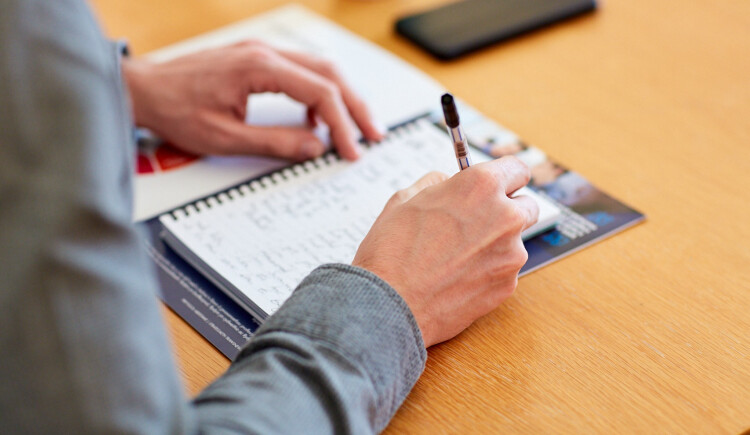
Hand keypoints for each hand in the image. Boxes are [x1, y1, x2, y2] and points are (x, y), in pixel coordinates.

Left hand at [123, 41, 381, 160]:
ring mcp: (262, 53)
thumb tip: (315, 147)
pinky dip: (318, 92)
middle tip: (374, 134)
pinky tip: (316, 117)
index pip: (319, 92)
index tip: (353, 150)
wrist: (143, 90)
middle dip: (356, 106)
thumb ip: (275, 143)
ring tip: (356, 126)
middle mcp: (265, 53)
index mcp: (259, 68)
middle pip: (329, 73)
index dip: (342, 124)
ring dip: (342, 96)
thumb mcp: (225, 138)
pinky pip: (301, 70)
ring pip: (319, 68)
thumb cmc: (174, 110)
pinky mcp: (256, 60)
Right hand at [352, 157, 538, 346]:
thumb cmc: (392, 252)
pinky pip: (504, 270)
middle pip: (527, 205)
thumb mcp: (405, 199)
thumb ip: (436, 183)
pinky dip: (487, 271)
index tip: (498, 183)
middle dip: (507, 210)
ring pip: (515, 241)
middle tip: (478, 219)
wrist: (390, 306)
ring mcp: (511, 254)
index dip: (505, 176)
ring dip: (495, 243)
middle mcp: (504, 216)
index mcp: (481, 186)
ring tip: (456, 256)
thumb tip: (448, 183)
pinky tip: (457, 277)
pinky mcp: (508, 285)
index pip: (517, 168)